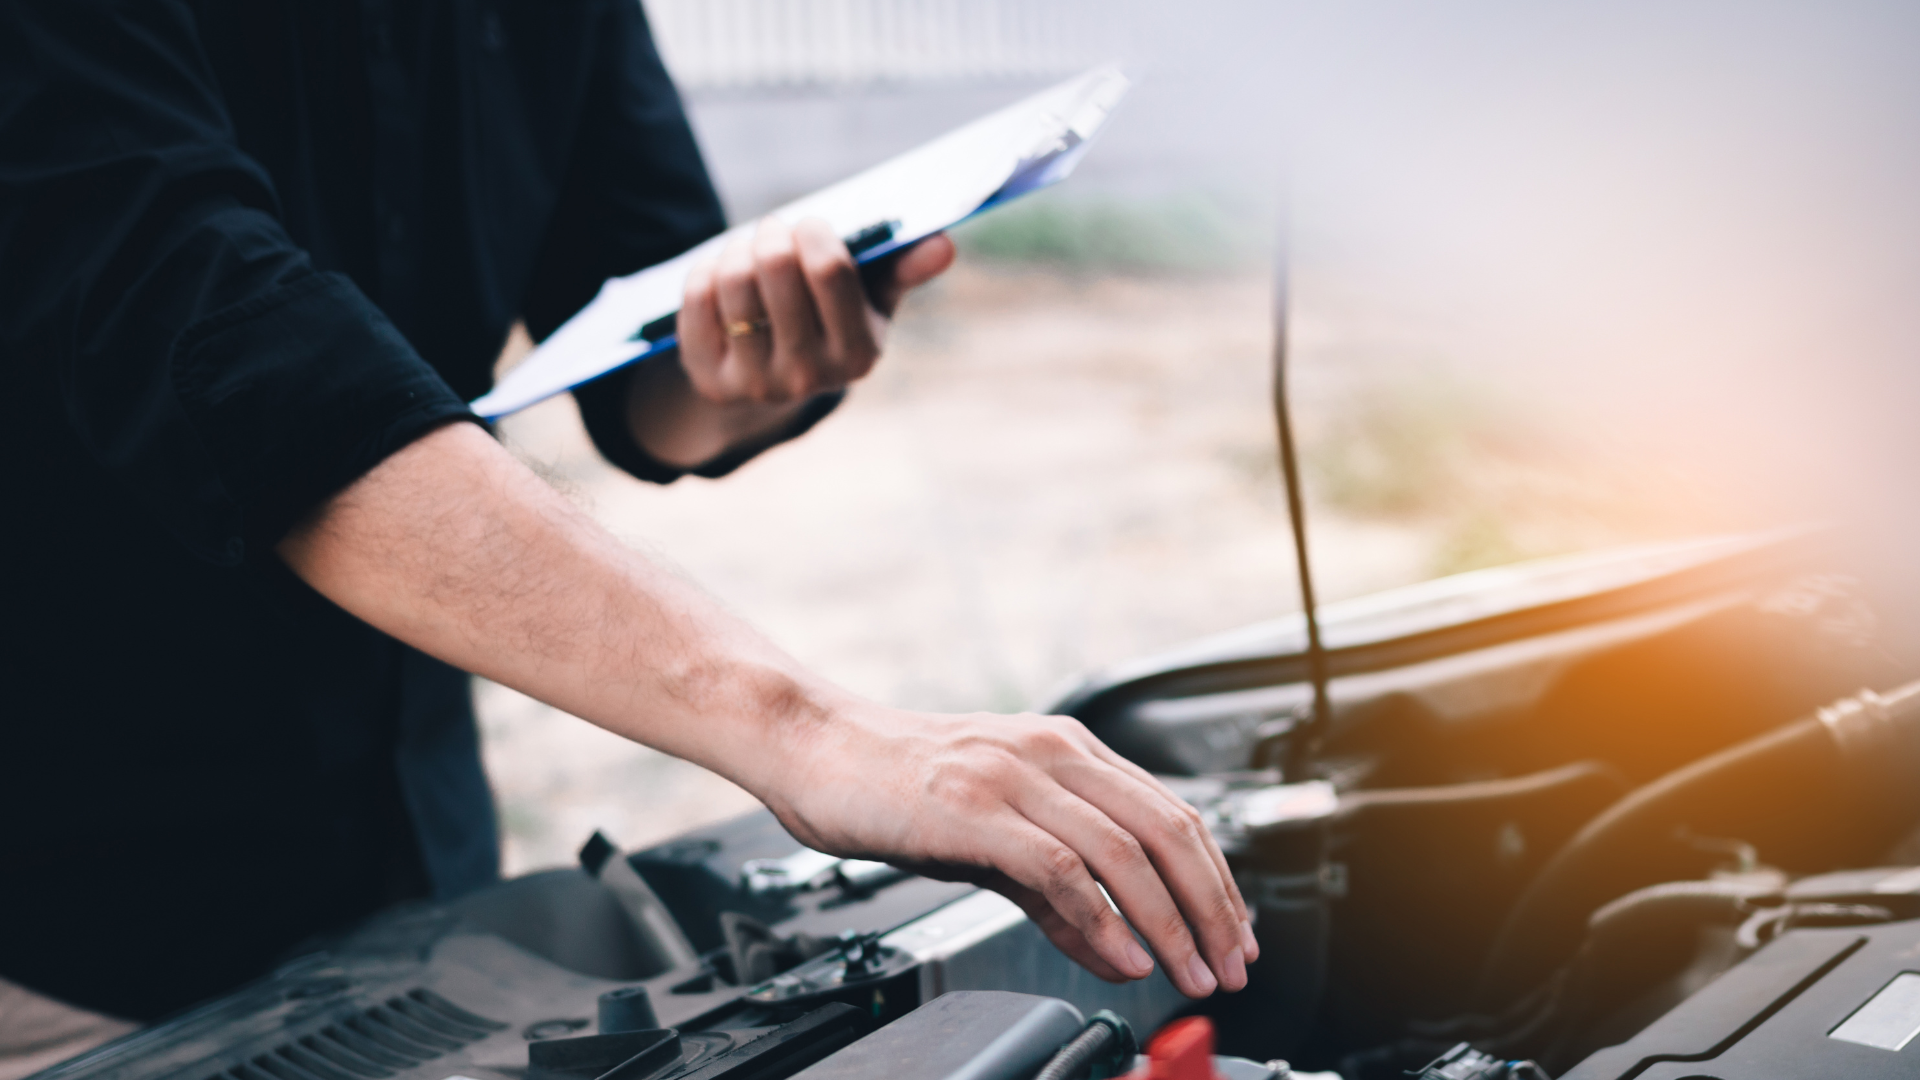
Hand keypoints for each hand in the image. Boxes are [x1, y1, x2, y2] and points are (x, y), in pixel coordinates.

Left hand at [680, 215, 952, 404]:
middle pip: (776, 268)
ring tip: (748, 250)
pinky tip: (721, 275)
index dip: (814, 233)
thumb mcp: (872, 301)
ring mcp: (755, 381)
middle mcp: (808, 376)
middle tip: (774, 228)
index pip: (830, 271)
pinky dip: (706, 270)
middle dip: (773, 233)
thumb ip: (904, 269)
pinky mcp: (709, 376)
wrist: (773, 378)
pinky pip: (697, 297)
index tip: (811, 224)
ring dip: (738, 248)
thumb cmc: (831, 320)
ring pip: (733, 279)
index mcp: (858, 354)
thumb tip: (945, 244)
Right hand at [762, 703, 1259, 997]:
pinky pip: (1060, 867)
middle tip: (1228, 968)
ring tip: (1187, 973)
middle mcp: (1051, 751)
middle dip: (1210, 908)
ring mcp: (1014, 775)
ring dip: (1168, 923)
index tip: (1235, 937)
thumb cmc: (897, 787)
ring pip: (1124, 851)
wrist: (813, 747)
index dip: (1216, 881)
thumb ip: (1062, 898)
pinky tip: (1120, 956)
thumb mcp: (995, 842)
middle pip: (1166, 831)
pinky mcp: (975, 807)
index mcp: (1067, 748)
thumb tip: (1124, 951)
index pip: (1173, 813)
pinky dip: (1101, 918)